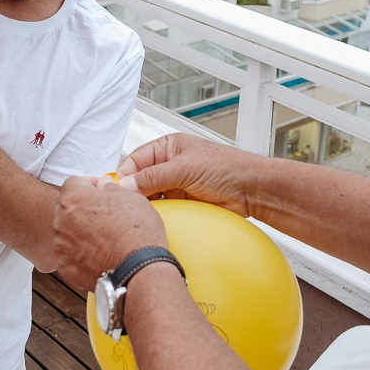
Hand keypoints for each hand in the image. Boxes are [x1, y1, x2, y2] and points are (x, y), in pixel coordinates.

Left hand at [53, 175, 167, 289]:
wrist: (138, 269)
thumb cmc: (137, 231)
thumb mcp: (131, 197)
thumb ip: (111, 188)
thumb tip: (104, 186)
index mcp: (73, 198)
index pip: (74, 183)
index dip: (89, 185)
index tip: (101, 190)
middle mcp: (61, 221)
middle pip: (68, 209)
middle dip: (84, 209)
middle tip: (106, 216)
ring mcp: (61, 246)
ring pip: (68, 233)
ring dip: (82, 232)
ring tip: (105, 239)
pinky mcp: (65, 267)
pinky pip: (71, 255)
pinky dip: (82, 254)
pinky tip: (101, 255)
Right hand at [117, 134, 255, 217]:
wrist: (252, 190)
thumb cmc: (227, 168)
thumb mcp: (184, 168)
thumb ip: (153, 176)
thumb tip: (126, 184)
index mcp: (168, 148)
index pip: (135, 159)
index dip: (124, 174)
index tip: (117, 190)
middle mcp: (170, 165)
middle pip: (140, 179)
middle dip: (133, 192)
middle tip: (126, 205)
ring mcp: (176, 185)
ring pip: (150, 197)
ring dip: (146, 205)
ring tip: (140, 214)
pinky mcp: (183, 203)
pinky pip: (164, 210)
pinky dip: (158, 215)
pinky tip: (155, 221)